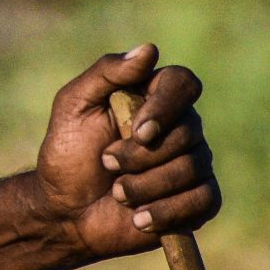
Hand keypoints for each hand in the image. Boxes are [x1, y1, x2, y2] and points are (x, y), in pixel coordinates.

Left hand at [33, 43, 219, 260]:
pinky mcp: (197, 201)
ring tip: (117, 194)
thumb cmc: (68, 152)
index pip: (184, 83)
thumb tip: (150, 50)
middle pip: (188, 132)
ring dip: (146, 186)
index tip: (138, 130)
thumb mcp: (74, 105)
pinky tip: (139, 219)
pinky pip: (204, 201)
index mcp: (154, 96)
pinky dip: (168, 212)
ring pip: (192, 169)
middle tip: (107, 164)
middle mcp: (180, 126)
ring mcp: (193, 164)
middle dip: (141, 156)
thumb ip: (107, 73)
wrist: (65, 210)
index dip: (166, 107)